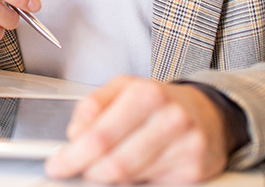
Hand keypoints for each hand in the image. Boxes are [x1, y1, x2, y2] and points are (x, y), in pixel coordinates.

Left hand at [45, 76, 230, 183]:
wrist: (208, 112)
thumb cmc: (158, 101)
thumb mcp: (123, 88)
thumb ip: (93, 106)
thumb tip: (74, 133)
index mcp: (146, 95)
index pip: (100, 136)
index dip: (73, 155)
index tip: (57, 164)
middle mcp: (169, 119)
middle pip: (115, 163)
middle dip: (87, 171)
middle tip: (72, 170)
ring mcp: (185, 147)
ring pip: (131, 178)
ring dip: (109, 177)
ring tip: (103, 165)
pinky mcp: (194, 170)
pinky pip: (151, 185)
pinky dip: (134, 181)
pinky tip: (134, 168)